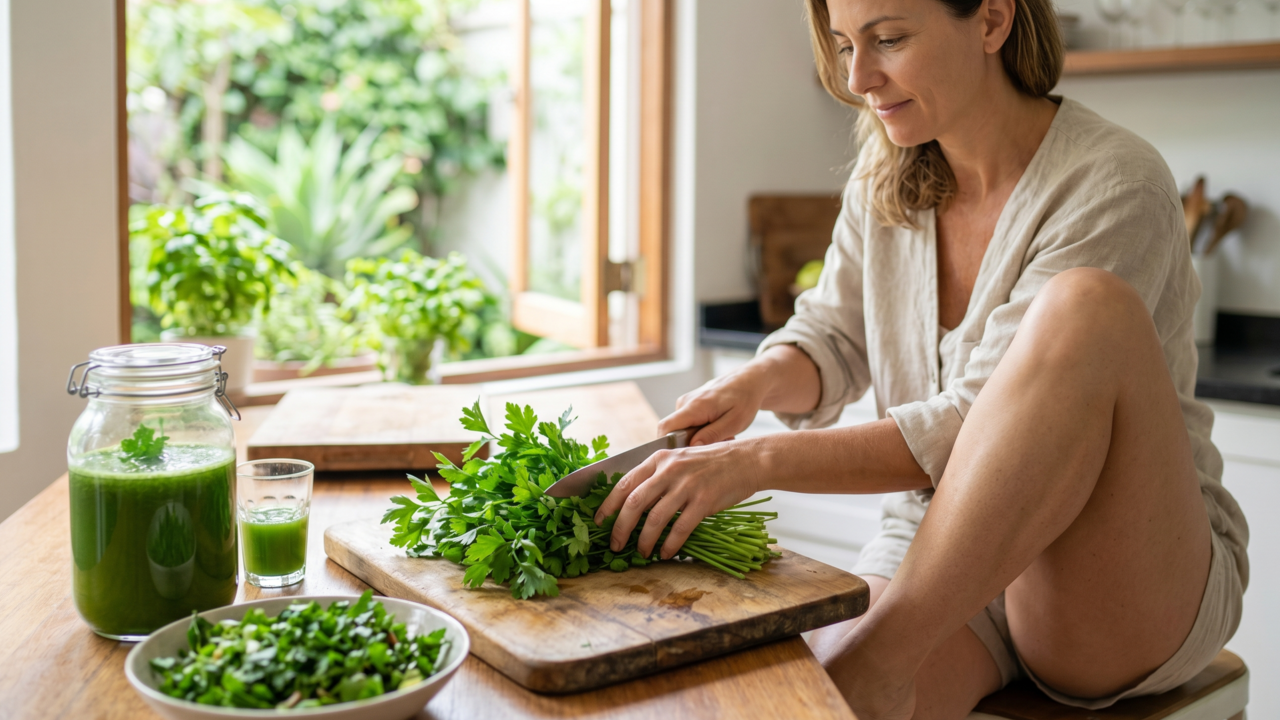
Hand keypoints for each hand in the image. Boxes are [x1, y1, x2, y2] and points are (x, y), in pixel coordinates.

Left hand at [593, 439, 762, 558]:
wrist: (747, 460)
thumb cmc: (711, 463)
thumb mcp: (679, 460)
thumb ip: (658, 475)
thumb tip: (633, 502)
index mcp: (659, 459)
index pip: (624, 483)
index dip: (608, 504)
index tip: (599, 521)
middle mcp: (669, 470)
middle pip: (634, 502)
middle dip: (620, 527)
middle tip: (616, 544)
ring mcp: (687, 485)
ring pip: (655, 518)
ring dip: (644, 540)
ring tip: (642, 552)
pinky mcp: (704, 500)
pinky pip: (680, 527)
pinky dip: (669, 544)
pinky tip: (665, 553)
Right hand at [658, 365, 770, 445]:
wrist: (748, 380)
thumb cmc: (745, 399)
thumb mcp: (735, 422)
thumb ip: (712, 435)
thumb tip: (692, 448)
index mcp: (695, 406)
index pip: (666, 427)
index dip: (667, 445)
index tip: (684, 457)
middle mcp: (685, 402)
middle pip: (673, 432)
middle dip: (691, 444)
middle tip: (716, 444)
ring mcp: (686, 402)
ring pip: (682, 429)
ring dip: (699, 438)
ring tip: (722, 435)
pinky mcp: (689, 405)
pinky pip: (687, 424)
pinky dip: (701, 431)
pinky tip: (718, 429)